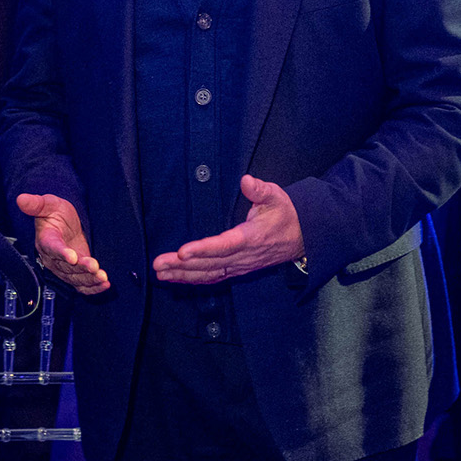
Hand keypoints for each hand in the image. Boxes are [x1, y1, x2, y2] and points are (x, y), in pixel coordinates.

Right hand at [16, 193, 108, 294]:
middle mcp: (53, 258)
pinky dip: (93, 288)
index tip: (72, 257)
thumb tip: (21, 199)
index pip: (53, 248)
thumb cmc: (55, 213)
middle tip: (94, 267)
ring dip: (89, 279)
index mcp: (46, 240)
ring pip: (75, 278)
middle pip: (67, 266)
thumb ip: (37, 204)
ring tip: (102, 277)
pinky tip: (104, 285)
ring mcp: (64, 267)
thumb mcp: (48, 204)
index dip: (62, 253)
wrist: (62, 222)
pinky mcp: (74, 273)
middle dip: (81, 269)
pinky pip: (81, 285)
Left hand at [153, 175, 303, 283]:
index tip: (182, 252)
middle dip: (182, 266)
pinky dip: (193, 279)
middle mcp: (243, 256)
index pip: (224, 246)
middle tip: (158, 264)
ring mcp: (239, 266)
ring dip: (183, 275)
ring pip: (208, 274)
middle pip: (209, 264)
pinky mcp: (236, 270)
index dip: (203, 250)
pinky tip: (176, 279)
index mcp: (251, 238)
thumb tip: (246, 180)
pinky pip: (213, 277)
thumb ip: (260, 190)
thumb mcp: (277, 197)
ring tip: (160, 273)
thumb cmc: (285, 214)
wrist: (302, 238)